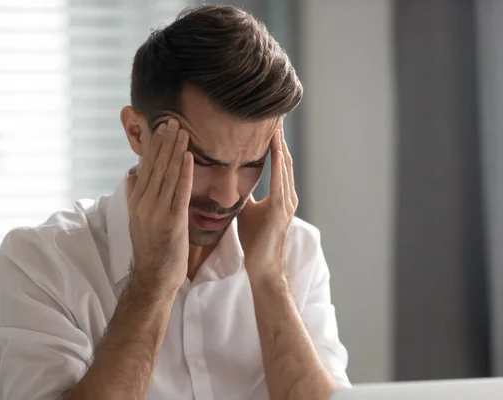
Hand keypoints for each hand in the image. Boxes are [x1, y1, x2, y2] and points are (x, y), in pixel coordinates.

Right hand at [126, 119, 192, 289]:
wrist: (155, 276)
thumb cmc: (151, 247)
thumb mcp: (137, 218)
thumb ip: (135, 195)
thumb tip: (132, 173)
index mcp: (136, 201)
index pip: (146, 167)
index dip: (154, 146)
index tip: (161, 128)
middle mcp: (144, 203)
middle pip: (156, 167)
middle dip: (165, 142)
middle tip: (173, 121)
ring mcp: (157, 212)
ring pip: (167, 175)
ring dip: (175, 151)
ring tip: (182, 132)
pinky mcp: (172, 221)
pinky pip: (179, 192)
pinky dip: (184, 173)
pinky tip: (189, 157)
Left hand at [237, 124, 297, 280]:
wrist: (263, 265)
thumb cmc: (255, 241)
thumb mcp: (248, 211)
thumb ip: (246, 196)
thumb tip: (234, 183)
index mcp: (281, 194)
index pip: (279, 162)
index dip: (275, 143)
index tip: (270, 123)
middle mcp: (288, 195)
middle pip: (285, 159)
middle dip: (280, 137)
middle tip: (275, 114)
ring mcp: (287, 201)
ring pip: (285, 166)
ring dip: (281, 144)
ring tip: (276, 124)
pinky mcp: (281, 209)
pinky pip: (280, 181)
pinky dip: (278, 164)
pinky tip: (276, 148)